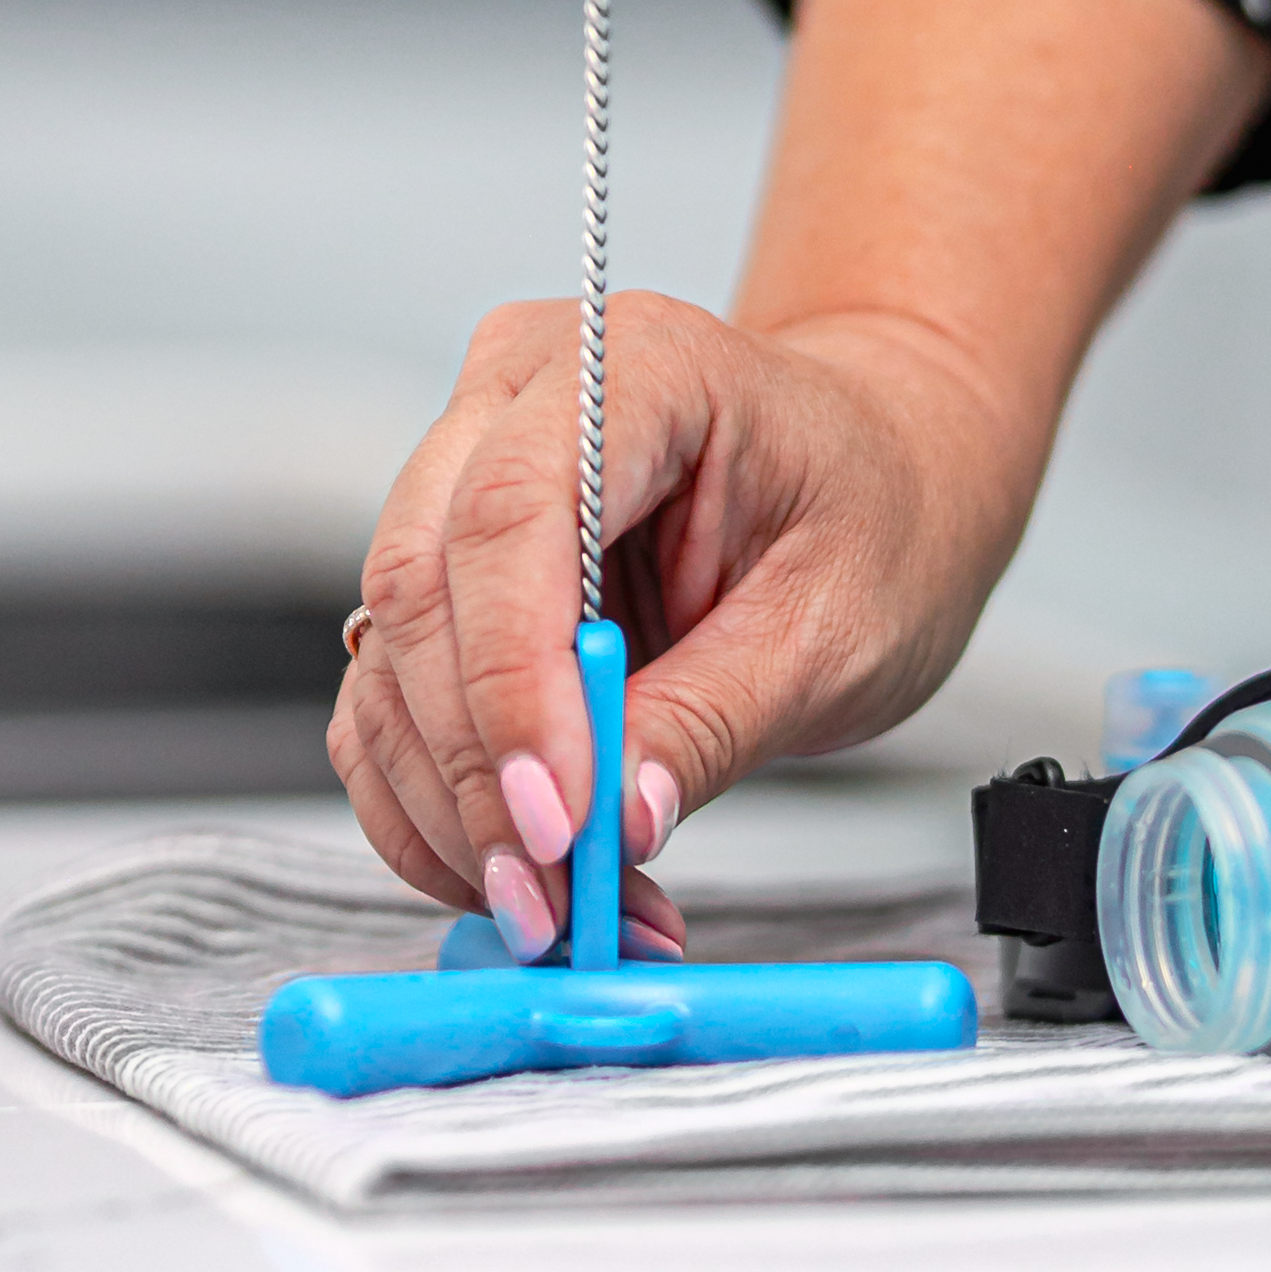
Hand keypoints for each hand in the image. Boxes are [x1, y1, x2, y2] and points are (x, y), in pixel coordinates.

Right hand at [328, 289, 1027, 959]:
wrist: (882, 466)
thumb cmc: (874, 507)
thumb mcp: (835, 626)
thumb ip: (715, 716)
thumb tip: (616, 817)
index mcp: (640, 363)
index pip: (514, 509)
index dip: (512, 678)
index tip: (556, 821)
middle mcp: (523, 390)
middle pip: (423, 578)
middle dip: (473, 764)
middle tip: (550, 898)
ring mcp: (468, 462)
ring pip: (388, 649)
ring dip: (452, 805)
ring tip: (566, 908)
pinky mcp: (449, 557)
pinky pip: (392, 688)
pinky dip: (438, 800)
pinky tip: (528, 868)